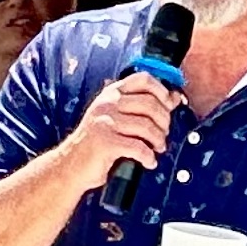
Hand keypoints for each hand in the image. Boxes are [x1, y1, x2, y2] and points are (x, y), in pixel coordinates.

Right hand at [63, 71, 179, 194]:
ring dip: (159, 140)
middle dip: (164, 121)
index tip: (169, 105)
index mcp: (111, 94)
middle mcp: (107, 104)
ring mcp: (105, 122)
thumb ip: (143, 107)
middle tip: (163, 135)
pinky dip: (149, 157)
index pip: (143, 79)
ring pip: (147, 126)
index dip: (162, 91)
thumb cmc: (97, 143)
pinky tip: (149, 161)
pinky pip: (139, 148)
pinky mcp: (105, 142)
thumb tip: (174, 98)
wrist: (71, 166)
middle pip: (150, 104)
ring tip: (158, 148)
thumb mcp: (117, 118)